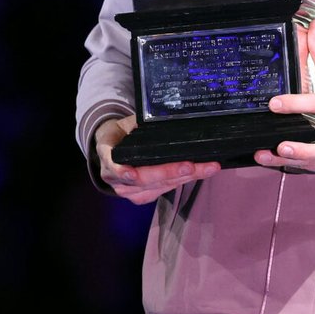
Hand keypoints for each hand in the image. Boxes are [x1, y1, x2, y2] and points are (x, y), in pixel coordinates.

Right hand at [94, 115, 220, 204]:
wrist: (111, 147)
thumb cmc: (122, 132)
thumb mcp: (126, 123)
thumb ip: (139, 124)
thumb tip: (164, 116)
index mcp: (108, 154)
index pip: (113, 164)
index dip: (122, 171)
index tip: (132, 174)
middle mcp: (114, 177)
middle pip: (143, 178)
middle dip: (170, 172)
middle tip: (192, 166)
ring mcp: (126, 190)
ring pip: (156, 187)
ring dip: (183, 179)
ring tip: (206, 169)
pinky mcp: (139, 197)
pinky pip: (161, 192)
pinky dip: (180, 182)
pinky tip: (198, 174)